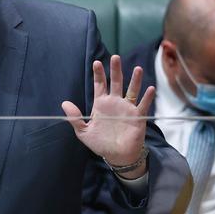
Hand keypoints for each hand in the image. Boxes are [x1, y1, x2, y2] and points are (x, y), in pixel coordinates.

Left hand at [62, 55, 154, 178]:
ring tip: (137, 68)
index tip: (96, 62)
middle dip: (115, 70)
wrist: (117, 156)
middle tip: (115, 57)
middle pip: (116, 82)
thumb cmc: (100, 143)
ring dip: (135, 80)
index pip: (100, 85)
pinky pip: (143, 105)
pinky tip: (150, 88)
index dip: (98, 74)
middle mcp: (115, 103)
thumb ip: (75, 118)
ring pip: (132, 90)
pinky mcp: (137, 117)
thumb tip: (64, 103)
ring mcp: (127, 108)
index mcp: (101, 104)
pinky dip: (147, 97)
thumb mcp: (83, 132)